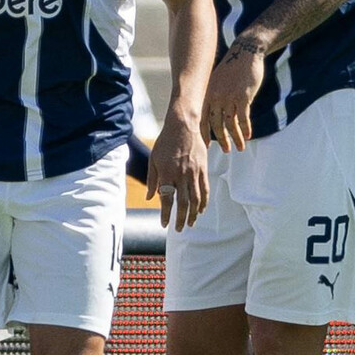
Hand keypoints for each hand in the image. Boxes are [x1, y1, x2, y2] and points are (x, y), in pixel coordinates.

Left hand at [147, 112, 208, 231]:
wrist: (183, 125)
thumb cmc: (165, 142)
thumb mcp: (153, 159)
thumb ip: (152, 179)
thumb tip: (150, 198)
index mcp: (166, 173)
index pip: (166, 199)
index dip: (165, 214)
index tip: (164, 224)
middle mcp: (180, 175)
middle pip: (182, 203)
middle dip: (180, 219)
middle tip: (179, 229)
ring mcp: (193, 172)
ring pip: (195, 199)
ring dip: (193, 214)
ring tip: (190, 223)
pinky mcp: (203, 169)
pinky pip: (205, 189)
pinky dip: (203, 202)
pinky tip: (200, 210)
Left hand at [200, 38, 265, 151]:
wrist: (245, 53)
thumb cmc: (232, 69)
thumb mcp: (217, 81)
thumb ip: (213, 96)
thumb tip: (211, 114)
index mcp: (207, 94)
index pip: (201, 118)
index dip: (203, 134)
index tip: (206, 146)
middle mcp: (215, 97)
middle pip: (215, 124)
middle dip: (221, 139)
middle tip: (225, 150)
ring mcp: (229, 97)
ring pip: (230, 124)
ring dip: (235, 138)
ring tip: (239, 147)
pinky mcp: (243, 97)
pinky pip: (243, 118)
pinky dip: (246, 129)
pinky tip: (248, 136)